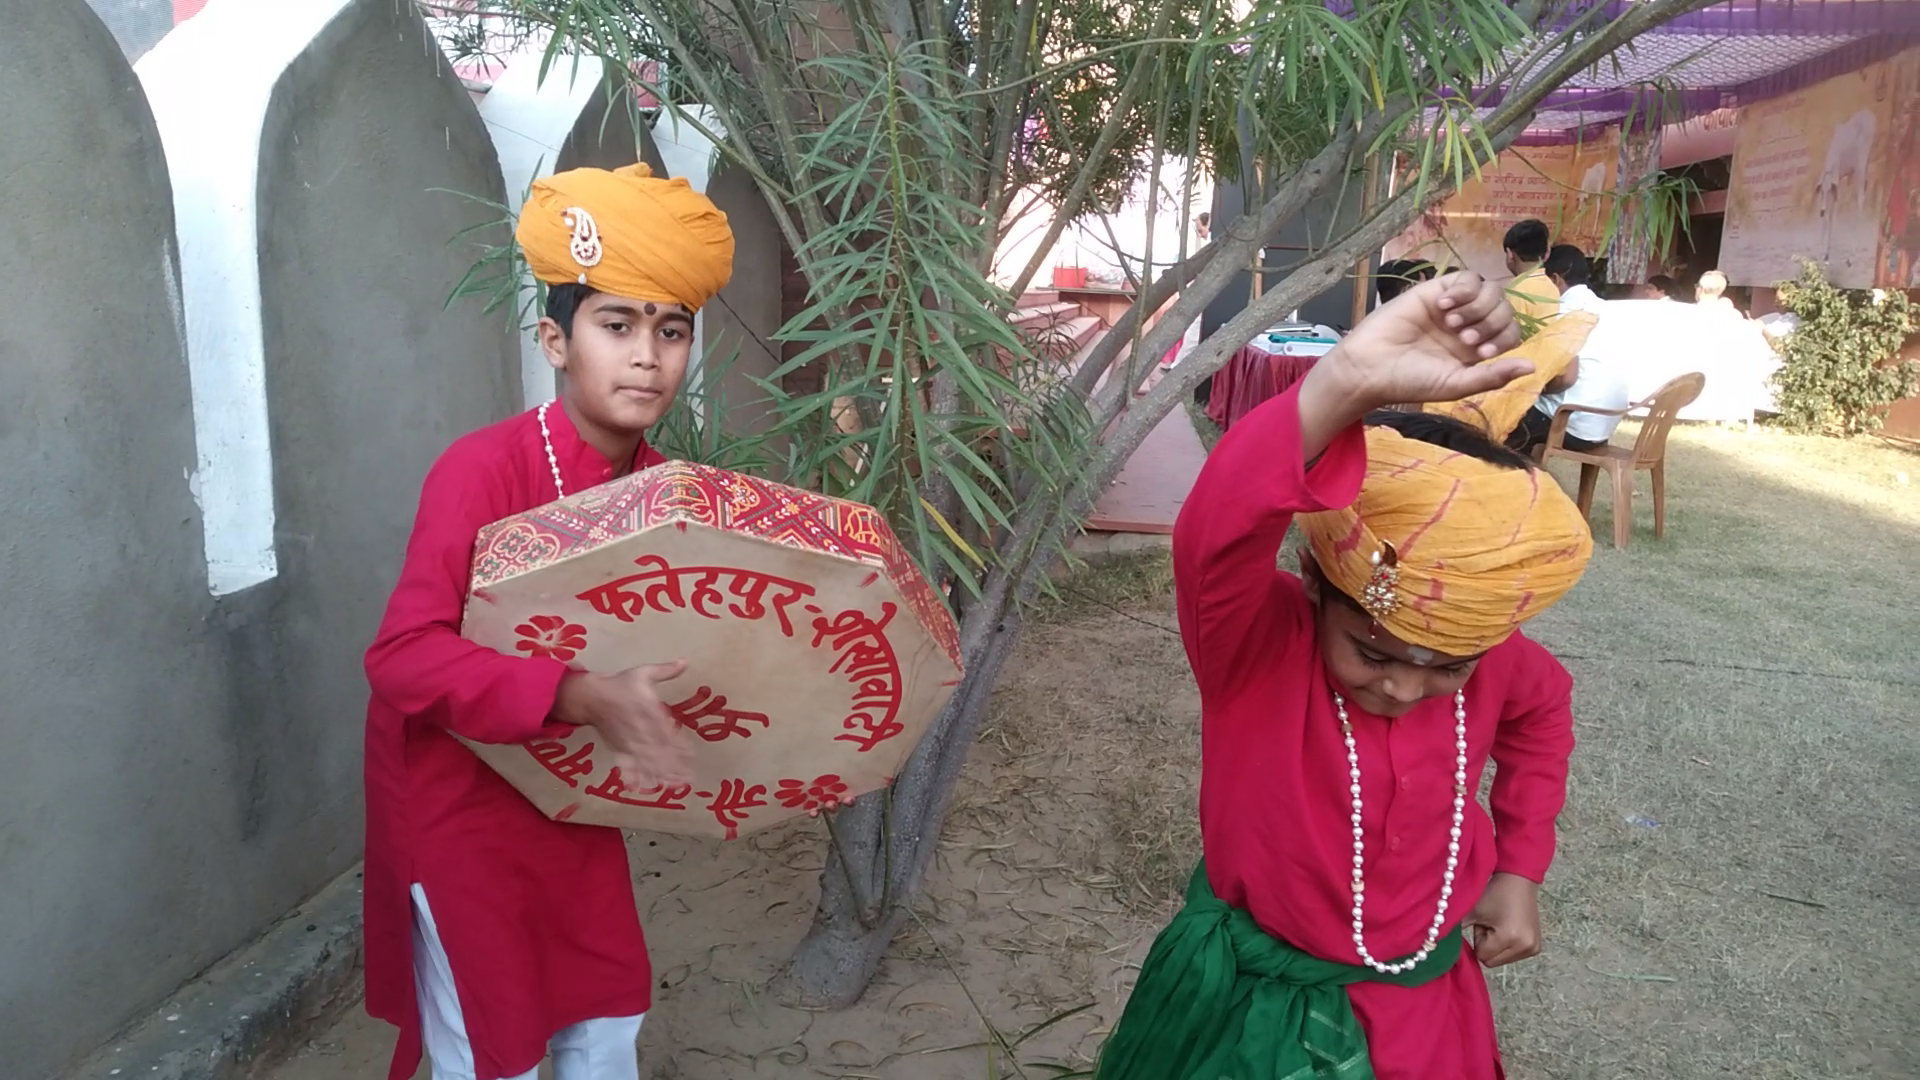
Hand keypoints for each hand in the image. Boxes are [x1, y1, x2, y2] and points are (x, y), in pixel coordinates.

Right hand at [552, 662, 692, 792]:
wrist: (590, 696)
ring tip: (675, 785)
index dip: (677, 744)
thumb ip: (665, 670)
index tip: (690, 754)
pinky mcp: (619, 748)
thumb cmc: (620, 684)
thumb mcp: (643, 672)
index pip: (664, 730)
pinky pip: (628, 764)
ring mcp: (628, 740)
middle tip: (689, 779)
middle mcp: (639, 728)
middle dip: (673, 766)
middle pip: (657, 750)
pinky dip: (636, 776)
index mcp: (647, 710)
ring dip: (660, 774)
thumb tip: (685, 662)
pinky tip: (644, 788)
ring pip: (645, 760)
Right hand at [1318, 271, 1531, 411]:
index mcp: (1475, 350)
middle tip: (1463, 340)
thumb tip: (1532, 367)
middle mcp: (1469, 325)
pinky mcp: (1436, 289)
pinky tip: (1444, 305)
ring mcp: (1454, 306)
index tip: (1478, 354)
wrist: (1369, 366)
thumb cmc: (1409, 381)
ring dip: (1477, 307)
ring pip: (1490, 290)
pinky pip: (1467, 277)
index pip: (1510, 333)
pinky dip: (1463, 289)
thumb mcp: (1455, 384)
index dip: (1503, 338)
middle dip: (1489, 323)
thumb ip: (1492, 376)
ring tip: (1450, 323)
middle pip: (1504, 309)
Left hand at [1464, 872, 1542, 967]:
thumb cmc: (1493, 893)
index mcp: (1510, 937)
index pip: (1482, 956)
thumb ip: (1455, 929)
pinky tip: (1508, 927)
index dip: (1477, 939)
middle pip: (1492, 961)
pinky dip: (1506, 945)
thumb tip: (1437, 943)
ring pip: (1502, 960)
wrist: (1518, 880)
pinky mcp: (1537, 947)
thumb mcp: (1471, 911)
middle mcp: (1525, 946)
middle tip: (1489, 923)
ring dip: (1496, 945)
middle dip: (1486, 944)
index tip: (1482, 922)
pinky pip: (1513, 956)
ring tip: (1499, 924)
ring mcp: (1533, 948)